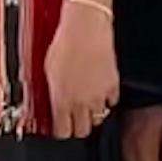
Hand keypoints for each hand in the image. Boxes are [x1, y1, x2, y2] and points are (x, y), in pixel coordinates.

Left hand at [44, 7, 119, 138]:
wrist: (86, 28)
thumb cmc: (65, 43)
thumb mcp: (48, 69)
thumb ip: (52, 91)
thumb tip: (53, 100)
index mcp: (62, 100)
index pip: (63, 131)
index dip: (61, 131)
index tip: (61, 126)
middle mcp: (81, 102)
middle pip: (83, 131)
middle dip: (78, 127)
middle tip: (74, 119)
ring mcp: (99, 95)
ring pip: (99, 118)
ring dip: (93, 113)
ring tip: (87, 104)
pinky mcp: (113, 85)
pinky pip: (112, 102)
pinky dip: (107, 99)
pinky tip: (100, 91)